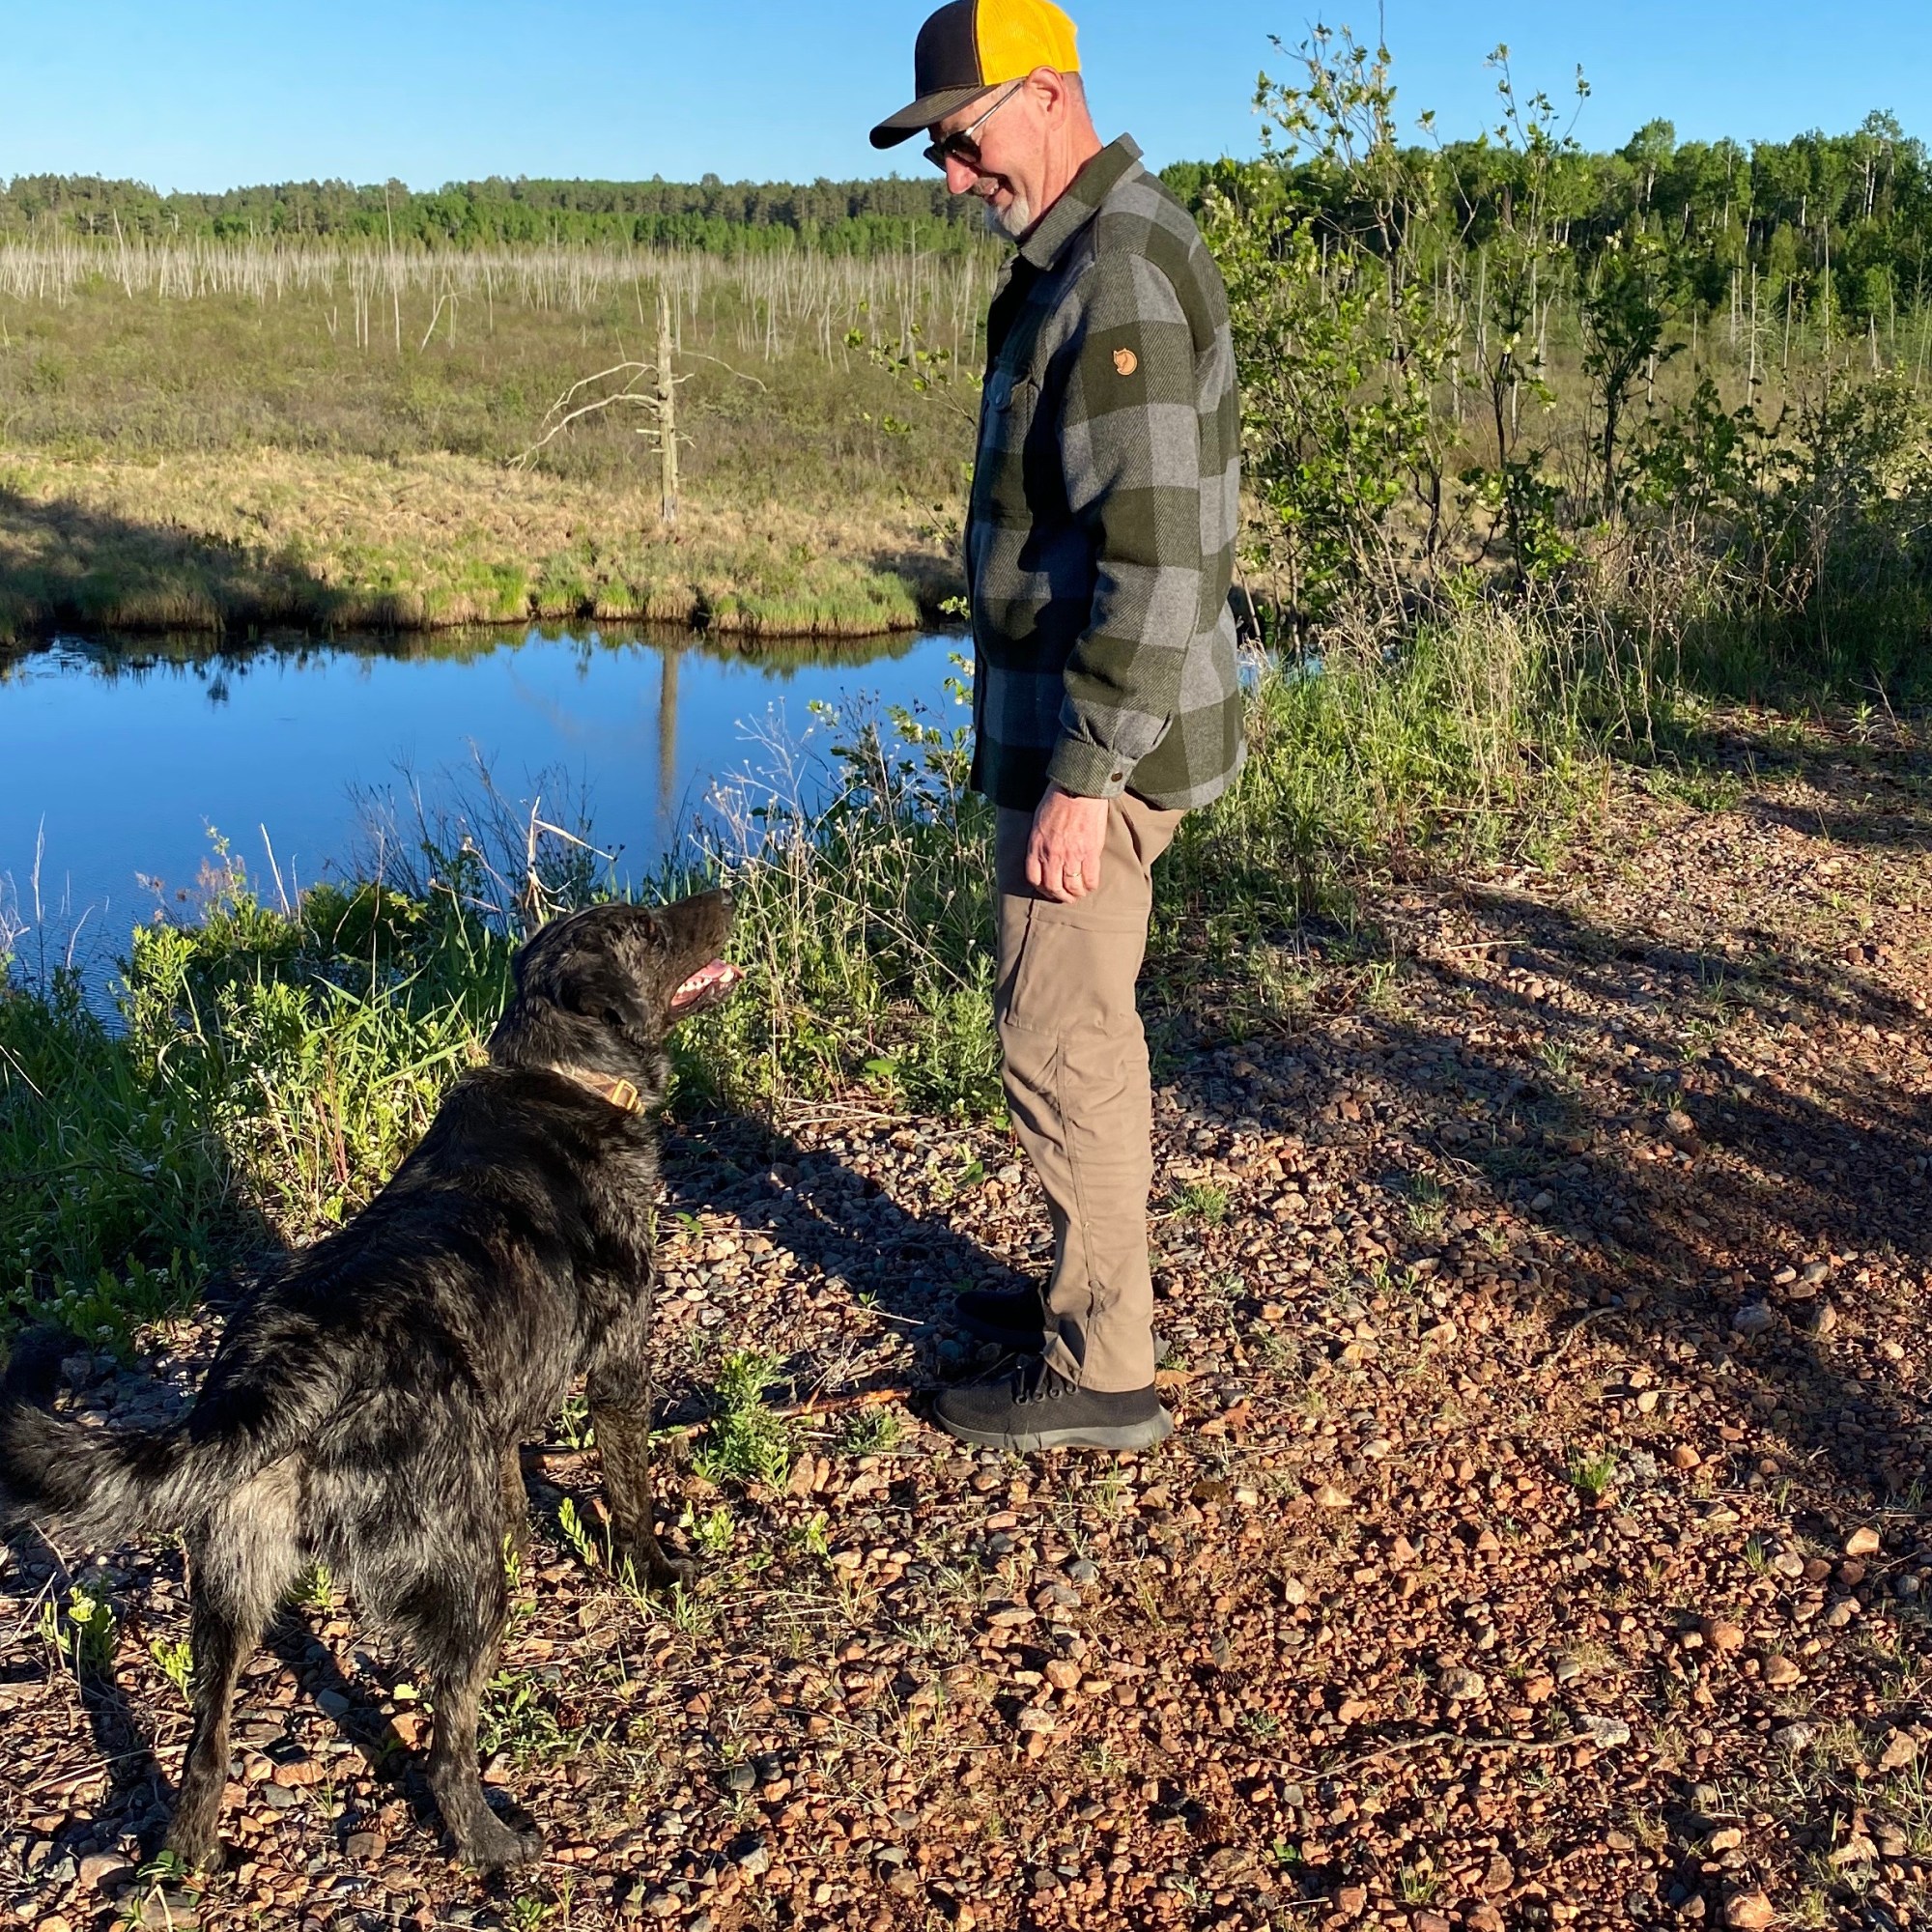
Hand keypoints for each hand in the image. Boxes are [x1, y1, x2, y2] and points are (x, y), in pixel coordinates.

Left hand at [1026, 783, 1108, 902]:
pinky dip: (1090, 886)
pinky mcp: (1089, 852)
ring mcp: (1071, 855)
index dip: (1041, 888)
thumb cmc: (1057, 801)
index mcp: (1036, 846)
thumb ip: (1040, 842)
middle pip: (1053, 887)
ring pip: (1072, 887)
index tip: (1048, 888)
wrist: (1078, 789)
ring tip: (1079, 893)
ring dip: (1076, 894)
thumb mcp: (1039, 823)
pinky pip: (1090, 879)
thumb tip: (1045, 857)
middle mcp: (1051, 854)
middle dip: (1060, 896)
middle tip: (1066, 896)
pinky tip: (1090, 885)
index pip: (1034, 878)